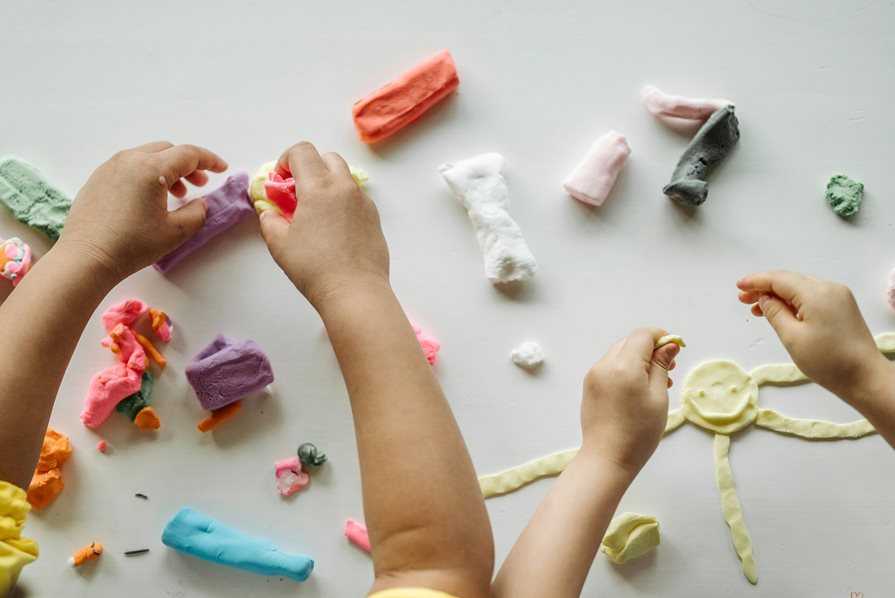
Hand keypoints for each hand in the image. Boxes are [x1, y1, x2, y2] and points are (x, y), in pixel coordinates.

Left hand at [58, 141, 226, 280]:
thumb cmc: (132, 245)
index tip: (222, 169)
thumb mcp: (175, 231)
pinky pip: (129, 166)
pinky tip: (150, 197)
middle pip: (167, 150)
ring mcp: (109, 167)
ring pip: (147, 157)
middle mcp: (129, 160)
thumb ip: (197, 212)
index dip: (209, 160)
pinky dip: (147, 174)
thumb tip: (200, 202)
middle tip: (200, 183)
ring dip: (167, 169)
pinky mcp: (97, 179)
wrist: (86, 258)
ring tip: (176, 193)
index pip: (188, 154)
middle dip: (188, 164)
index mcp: (151, 168)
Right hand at [259, 141, 389, 307]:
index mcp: (320, 187)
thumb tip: (270, 213)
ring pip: (344, 178)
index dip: (285, 161)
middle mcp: (345, 188)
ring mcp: (363, 202)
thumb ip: (270, 220)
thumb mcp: (279, 244)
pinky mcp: (374, 218)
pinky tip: (333, 229)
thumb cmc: (314, 268)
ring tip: (315, 214)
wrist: (355, 291)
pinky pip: (356, 198)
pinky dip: (342, 202)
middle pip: (326, 158)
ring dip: (327, 184)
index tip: (280, 182)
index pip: (302, 151)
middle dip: (309, 168)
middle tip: (296, 195)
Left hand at [580, 328, 679, 476]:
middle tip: (668, 369)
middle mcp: (604, 365)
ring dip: (638, 359)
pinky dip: (625, 370)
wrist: (607, 457)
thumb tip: (669, 344)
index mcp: (623, 366)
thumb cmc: (638, 432)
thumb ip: (661, 366)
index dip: (661, 337)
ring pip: (619, 354)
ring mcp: (594, 375)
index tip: (675, 349)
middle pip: (630, 342)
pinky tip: (638, 388)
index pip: (642, 335)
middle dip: (650, 349)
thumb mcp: (658, 396)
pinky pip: (610, 367)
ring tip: (657, 381)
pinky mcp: (590, 386)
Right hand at [737, 270, 886, 403]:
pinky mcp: (842, 306)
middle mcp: (829, 288)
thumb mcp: (792, 337)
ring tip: (757, 308)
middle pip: (790, 280)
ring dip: (778, 295)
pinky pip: (812, 296)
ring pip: (800, 287)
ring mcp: (838, 296)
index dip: (756, 281)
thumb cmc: (828, 361)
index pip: (780, 279)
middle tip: (743, 298)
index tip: (739, 286)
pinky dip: (793, 301)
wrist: (864, 377)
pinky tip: (780, 311)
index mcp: (816, 293)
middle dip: (765, 287)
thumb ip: (775, 312)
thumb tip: (765, 298)